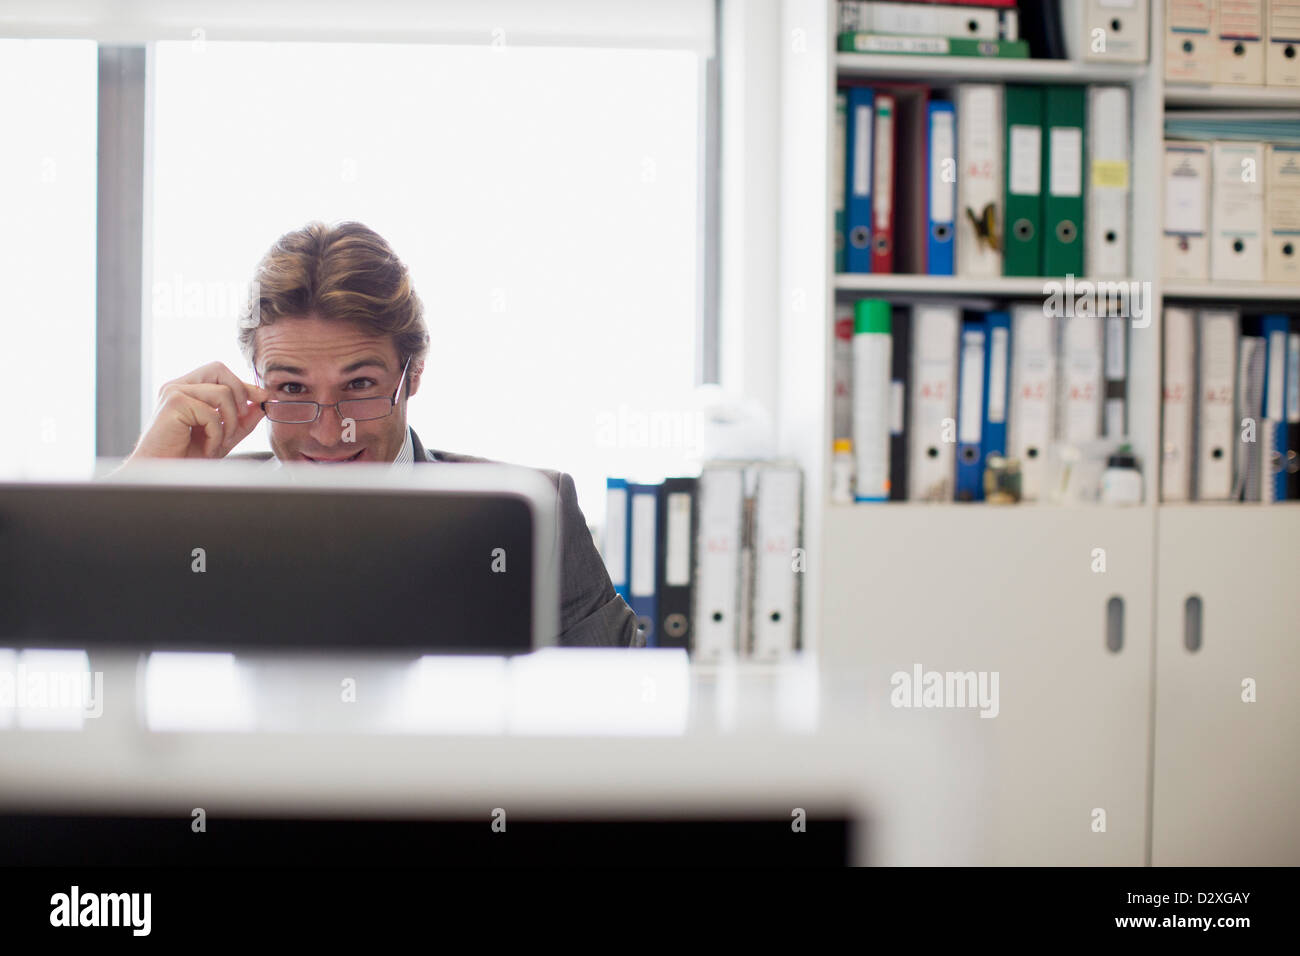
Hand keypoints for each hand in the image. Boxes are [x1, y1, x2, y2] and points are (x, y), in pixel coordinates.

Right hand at [127, 362, 268, 459]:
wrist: (165, 472)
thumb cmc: (187, 456)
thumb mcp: (223, 436)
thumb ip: (242, 420)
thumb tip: (262, 404)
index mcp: (187, 388)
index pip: (220, 374)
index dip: (244, 385)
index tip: (262, 397)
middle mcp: (178, 386)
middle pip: (219, 369)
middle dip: (240, 392)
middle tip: (242, 417)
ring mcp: (174, 392)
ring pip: (222, 392)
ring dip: (230, 422)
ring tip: (220, 441)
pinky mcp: (174, 403)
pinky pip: (212, 413)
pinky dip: (216, 435)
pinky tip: (207, 448)